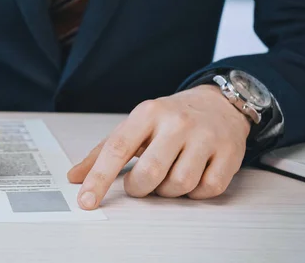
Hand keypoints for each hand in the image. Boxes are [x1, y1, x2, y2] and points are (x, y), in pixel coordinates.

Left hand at [68, 85, 250, 209]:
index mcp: (148, 113)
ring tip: (169, 175)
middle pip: (149, 173)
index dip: (99, 178)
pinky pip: (207, 190)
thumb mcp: (135, 126)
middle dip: (140, 188)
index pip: (117, 149)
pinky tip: (193, 176)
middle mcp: (177, 122)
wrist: (219, 103)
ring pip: (179, 185)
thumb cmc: (170, 118)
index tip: (86, 201)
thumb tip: (75, 177)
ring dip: (168, 191)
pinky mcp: (230, 153)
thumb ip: (103, 152)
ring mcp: (206, 137)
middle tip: (141, 183)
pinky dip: (195, 192)